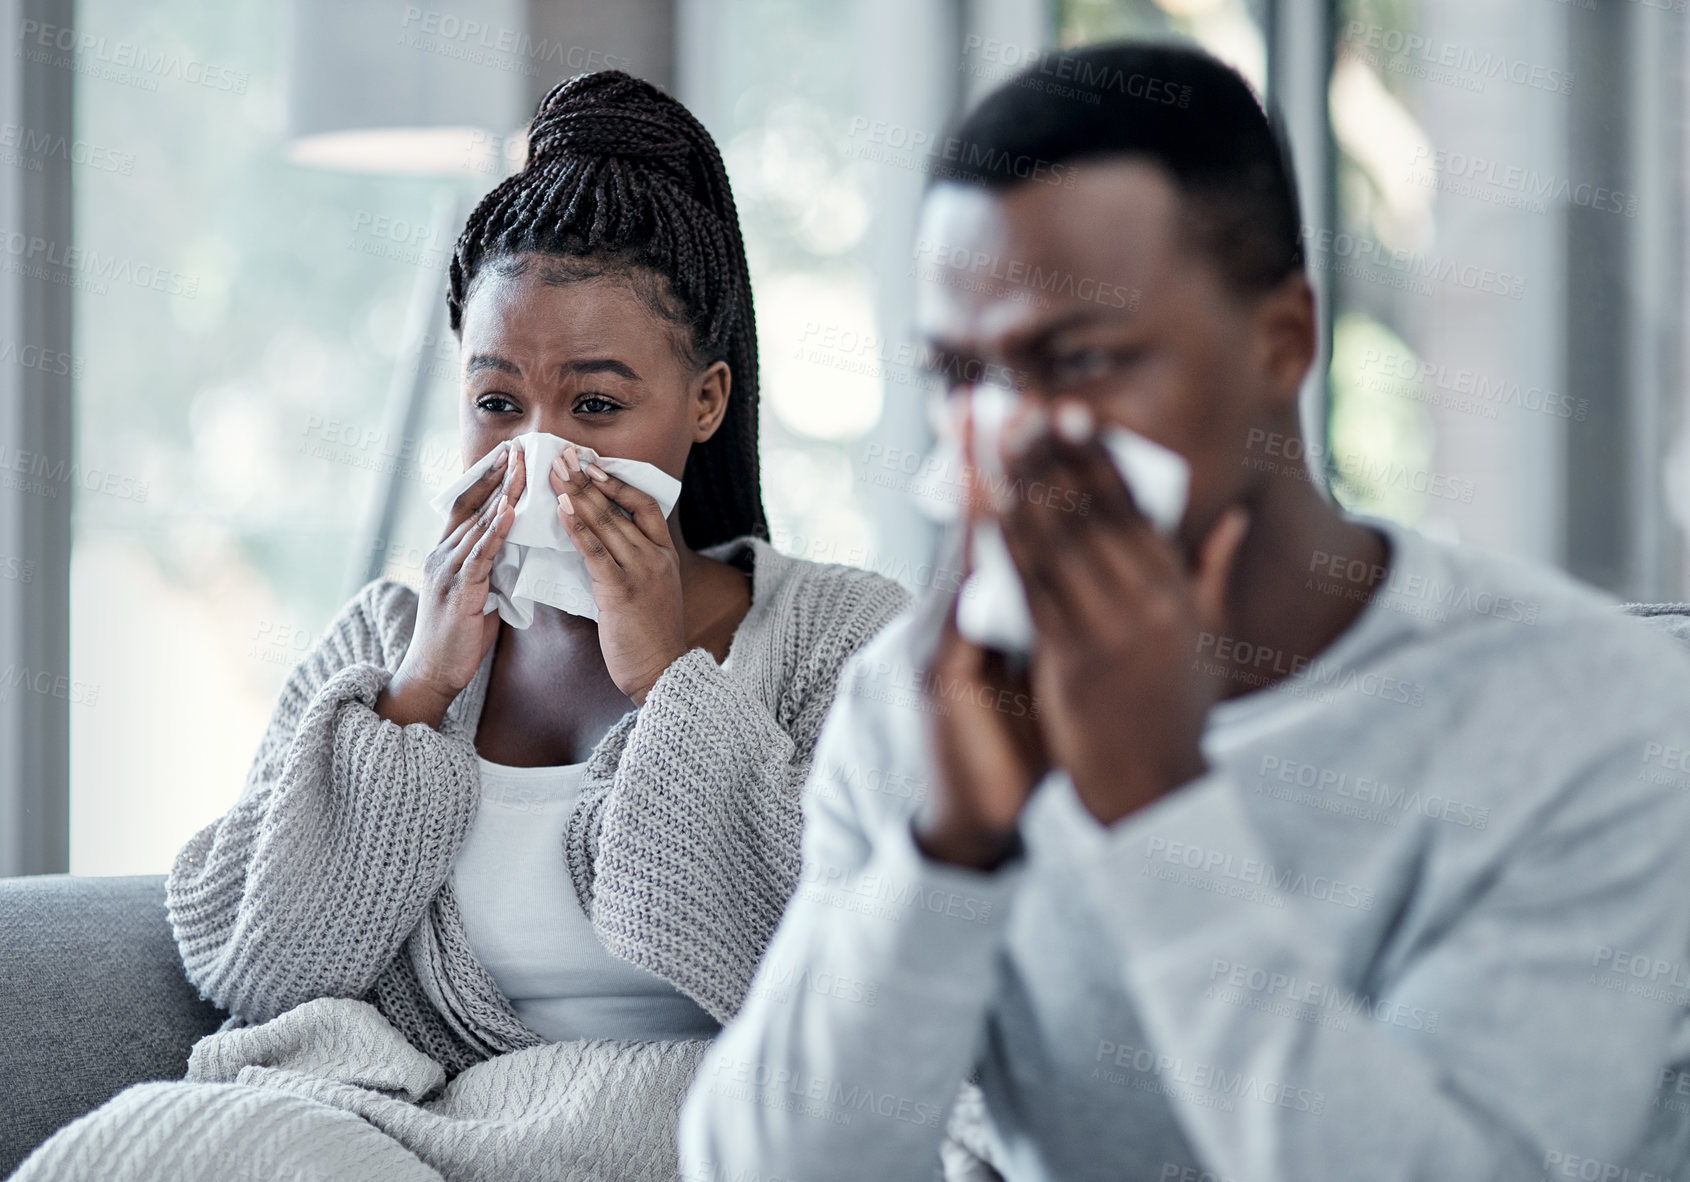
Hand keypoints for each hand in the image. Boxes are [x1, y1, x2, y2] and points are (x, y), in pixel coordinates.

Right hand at [379, 439, 524, 727]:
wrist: (434, 673)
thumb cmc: (459, 637)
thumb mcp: (477, 593)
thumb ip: (490, 566)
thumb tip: (516, 547)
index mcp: (445, 553)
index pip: (467, 505)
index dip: (487, 479)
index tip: (508, 455)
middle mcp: (442, 553)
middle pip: (473, 504)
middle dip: (498, 475)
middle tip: (519, 446)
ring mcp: (447, 569)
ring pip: (479, 522)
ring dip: (503, 492)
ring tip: (523, 466)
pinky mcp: (459, 588)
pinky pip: (481, 552)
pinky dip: (497, 529)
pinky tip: (513, 510)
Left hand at [551, 443, 686, 704]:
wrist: (661, 673)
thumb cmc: (649, 637)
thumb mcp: (649, 592)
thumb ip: (631, 565)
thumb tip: (599, 543)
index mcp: (664, 556)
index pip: (646, 505)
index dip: (619, 483)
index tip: (594, 465)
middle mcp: (656, 558)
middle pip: (620, 507)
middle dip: (588, 479)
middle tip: (564, 454)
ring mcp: (641, 573)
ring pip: (607, 523)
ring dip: (578, 494)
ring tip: (556, 472)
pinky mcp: (621, 591)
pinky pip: (595, 551)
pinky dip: (577, 527)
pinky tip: (561, 509)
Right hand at [913, 398, 1049, 870]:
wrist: (976, 825)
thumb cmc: (1019, 750)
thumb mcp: (1049, 676)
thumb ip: (1066, 621)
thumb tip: (1100, 575)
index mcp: (989, 618)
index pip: (1006, 529)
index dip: (1017, 471)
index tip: (1030, 409)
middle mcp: (955, 619)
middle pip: (975, 523)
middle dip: (983, 455)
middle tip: (995, 390)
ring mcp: (939, 642)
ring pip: (961, 551)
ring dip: (973, 485)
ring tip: (983, 426)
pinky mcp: (935, 672)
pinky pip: (954, 602)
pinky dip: (967, 555)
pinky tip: (981, 513)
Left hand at [997, 400, 1247, 826]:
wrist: (1155, 790)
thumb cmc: (1176, 715)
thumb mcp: (1210, 640)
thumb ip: (1212, 573)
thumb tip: (1228, 519)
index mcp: (1178, 589)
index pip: (1135, 506)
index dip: (1096, 455)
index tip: (1068, 411)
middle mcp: (1149, 600)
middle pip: (1092, 509)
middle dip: (1052, 452)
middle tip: (1019, 402)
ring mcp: (1111, 628)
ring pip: (1059, 537)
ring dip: (1022, 479)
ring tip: (994, 437)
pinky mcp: (1072, 660)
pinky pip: (1031, 587)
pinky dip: (1006, 539)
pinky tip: (982, 506)